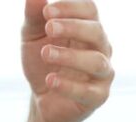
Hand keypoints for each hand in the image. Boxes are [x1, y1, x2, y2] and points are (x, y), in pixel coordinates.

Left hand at [21, 0, 113, 121]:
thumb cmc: (42, 62)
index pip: (89, 10)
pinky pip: (89, 91)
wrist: (44, 98)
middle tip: (49, 28)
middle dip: (73, 27)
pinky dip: (69, 86)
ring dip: (71, 56)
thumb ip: (34, 16)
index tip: (47, 11)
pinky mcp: (98, 97)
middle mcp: (100, 49)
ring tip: (46, 54)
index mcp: (87, 29)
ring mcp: (102, 74)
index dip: (70, 7)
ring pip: (97, 62)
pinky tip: (50, 80)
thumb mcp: (32, 36)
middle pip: (97, 32)